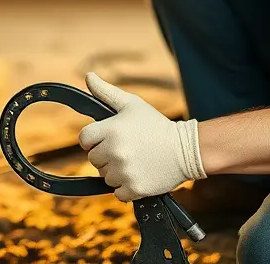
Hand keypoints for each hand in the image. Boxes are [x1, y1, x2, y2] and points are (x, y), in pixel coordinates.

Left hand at [78, 72, 205, 202]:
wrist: (185, 149)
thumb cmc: (156, 125)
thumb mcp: (132, 104)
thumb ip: (105, 92)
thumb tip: (88, 76)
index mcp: (110, 130)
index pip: (84, 140)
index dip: (94, 140)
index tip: (107, 139)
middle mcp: (114, 151)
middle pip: (94, 159)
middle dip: (106, 155)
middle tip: (126, 149)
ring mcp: (124, 171)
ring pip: (105, 177)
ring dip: (116, 172)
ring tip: (135, 161)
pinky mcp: (134, 188)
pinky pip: (118, 193)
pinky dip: (126, 188)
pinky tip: (139, 174)